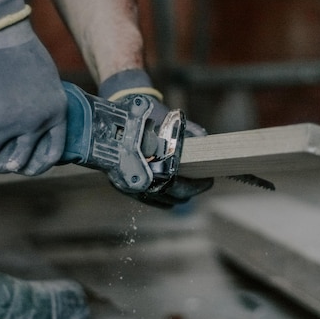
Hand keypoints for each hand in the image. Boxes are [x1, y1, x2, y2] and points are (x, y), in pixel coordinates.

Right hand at [0, 0, 66, 175]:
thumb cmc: (18, 46)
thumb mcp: (46, 78)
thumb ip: (42, 103)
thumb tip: (32, 121)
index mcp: (56, 113)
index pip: (51, 153)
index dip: (36, 165)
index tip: (25, 168)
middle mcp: (35, 124)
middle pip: (16, 161)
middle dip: (0, 163)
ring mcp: (8, 125)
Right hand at [100, 69, 213, 206]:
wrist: (111, 119)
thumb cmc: (139, 117)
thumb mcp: (165, 118)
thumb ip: (187, 130)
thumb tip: (205, 138)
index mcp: (147, 166)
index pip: (178, 187)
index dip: (196, 186)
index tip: (208, 180)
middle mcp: (136, 181)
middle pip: (172, 198)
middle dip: (190, 191)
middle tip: (203, 181)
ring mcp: (129, 187)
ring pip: (162, 201)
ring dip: (178, 195)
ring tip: (190, 184)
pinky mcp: (125, 188)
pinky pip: (151, 200)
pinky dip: (164, 197)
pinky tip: (173, 189)